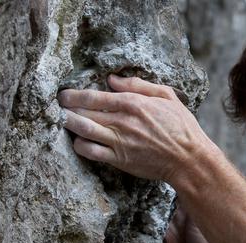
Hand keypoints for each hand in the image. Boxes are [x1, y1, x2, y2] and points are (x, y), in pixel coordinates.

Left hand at [57, 75, 214, 183]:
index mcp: (132, 103)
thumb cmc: (182, 127)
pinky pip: (90, 152)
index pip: (92, 96)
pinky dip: (80, 145)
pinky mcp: (119, 159)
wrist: (188, 160)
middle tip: (57, 106)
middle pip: (83, 112)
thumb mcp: (167, 96)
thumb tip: (112, 80)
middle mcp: (122, 121)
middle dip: (66, 108)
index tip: (63, 93)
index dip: (73, 95)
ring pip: (82, 130)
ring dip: (68, 124)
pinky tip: (79, 141)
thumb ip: (138, 85)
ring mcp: (119, 142)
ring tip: (61, 120)